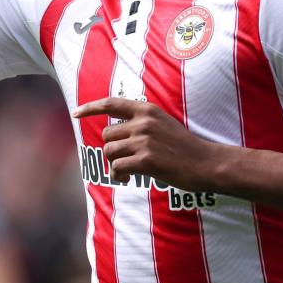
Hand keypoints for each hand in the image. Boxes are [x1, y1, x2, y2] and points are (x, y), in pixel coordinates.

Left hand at [73, 98, 218, 187]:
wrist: (206, 163)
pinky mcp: (146, 160)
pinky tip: (129, 179)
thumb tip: (114, 134)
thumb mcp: (164, 124)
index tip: (76, 113)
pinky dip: (119, 175)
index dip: (90, 108)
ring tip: (128, 171)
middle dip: (113, 149)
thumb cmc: (185, 147)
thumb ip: (141, 123)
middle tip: (126, 160)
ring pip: (110, 152)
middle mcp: (143, 123)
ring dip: (115, 164)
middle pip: (108, 135)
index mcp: (147, 110)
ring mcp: (144, 141)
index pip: (111, 103)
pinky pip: (118, 168)